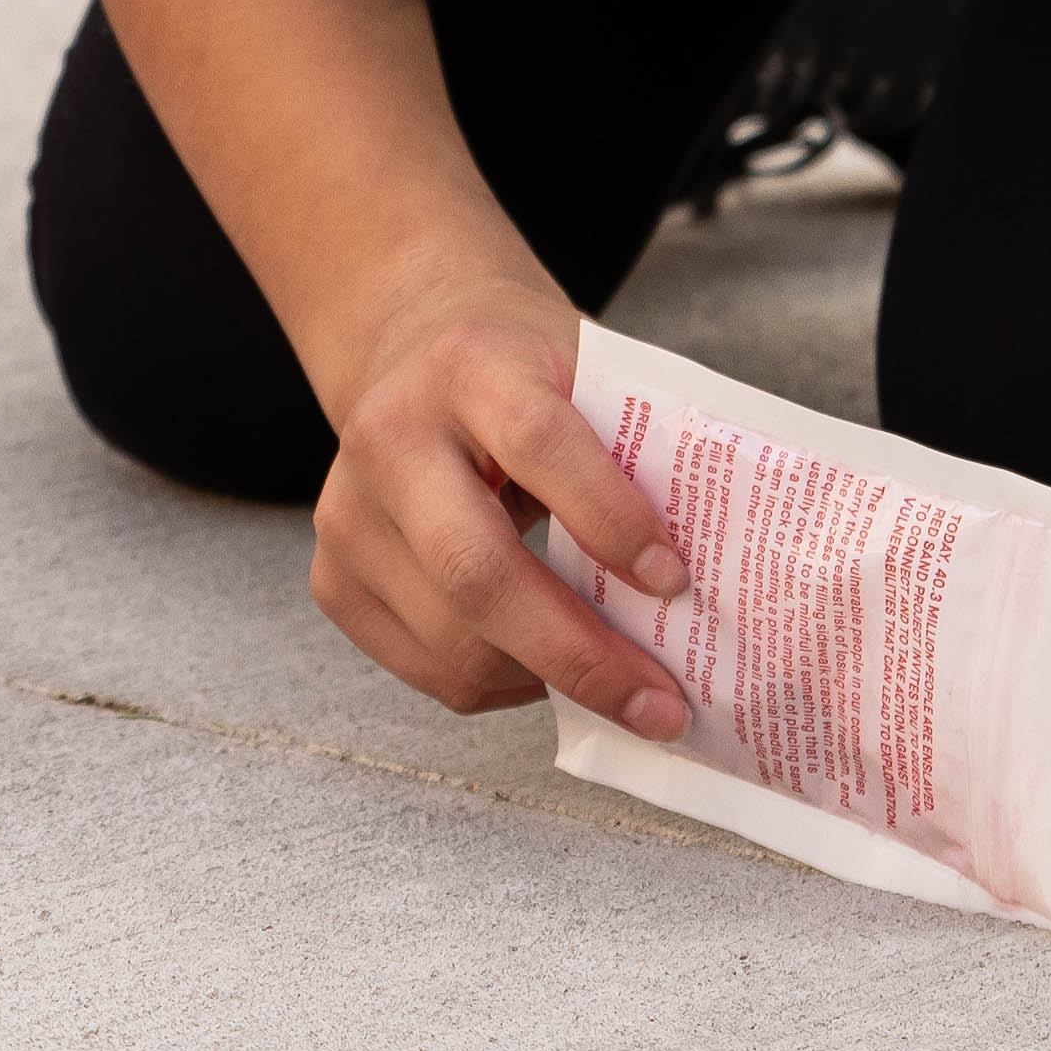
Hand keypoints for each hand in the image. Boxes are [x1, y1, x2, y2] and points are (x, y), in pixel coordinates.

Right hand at [302, 266, 702, 735]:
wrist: (411, 346)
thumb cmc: (522, 370)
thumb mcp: (582, 369)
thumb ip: (636, 449)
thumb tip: (717, 579)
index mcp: (468, 365)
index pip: (538, 441)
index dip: (609, 517)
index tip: (676, 581)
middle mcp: (389, 436)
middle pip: (476, 571)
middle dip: (581, 654)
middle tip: (663, 705)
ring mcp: (347, 513)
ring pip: (452, 642)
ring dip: (551, 684)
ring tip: (626, 692)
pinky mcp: (333, 578)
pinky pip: (428, 669)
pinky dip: (503, 687)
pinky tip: (551, 670)